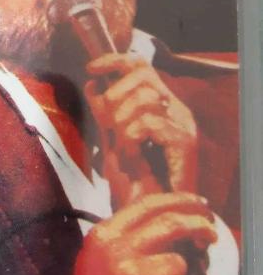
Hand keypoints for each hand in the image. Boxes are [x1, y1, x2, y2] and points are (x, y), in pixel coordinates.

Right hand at [62, 192, 216, 274]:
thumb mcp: (98, 255)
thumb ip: (127, 233)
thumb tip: (173, 214)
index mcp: (104, 235)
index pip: (149, 204)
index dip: (181, 200)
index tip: (200, 204)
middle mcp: (116, 250)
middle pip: (171, 224)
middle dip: (199, 225)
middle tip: (211, 233)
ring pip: (179, 263)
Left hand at [85, 54, 196, 205]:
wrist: (153, 214)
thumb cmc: (137, 183)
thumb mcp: (113, 141)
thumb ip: (105, 114)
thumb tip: (92, 83)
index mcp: (160, 106)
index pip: (140, 66)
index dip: (114, 60)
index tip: (91, 68)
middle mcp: (175, 109)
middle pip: (141, 75)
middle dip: (115, 98)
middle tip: (110, 128)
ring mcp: (182, 123)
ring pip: (144, 98)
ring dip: (123, 124)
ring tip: (125, 148)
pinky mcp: (184, 140)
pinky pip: (148, 123)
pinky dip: (132, 139)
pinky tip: (133, 157)